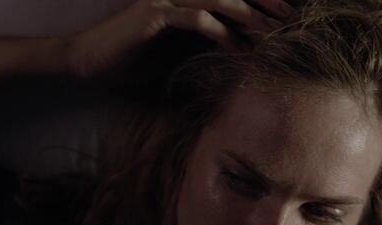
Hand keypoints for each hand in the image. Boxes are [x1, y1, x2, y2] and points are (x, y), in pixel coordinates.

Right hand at [67, 0, 294, 79]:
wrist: (89, 62)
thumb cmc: (132, 59)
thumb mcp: (177, 52)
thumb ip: (206, 43)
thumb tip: (242, 49)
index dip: (262, 1)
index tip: (289, 18)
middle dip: (266, 1)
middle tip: (292, 20)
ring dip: (249, 15)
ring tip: (273, 33)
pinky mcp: (154, 14)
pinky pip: (195, 18)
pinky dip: (220, 33)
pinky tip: (237, 50)